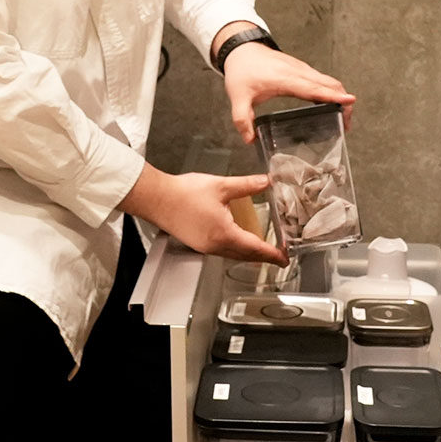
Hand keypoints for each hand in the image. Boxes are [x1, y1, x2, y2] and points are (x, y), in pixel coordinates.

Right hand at [119, 164, 285, 265]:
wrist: (156, 198)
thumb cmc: (183, 194)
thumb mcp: (221, 186)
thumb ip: (246, 185)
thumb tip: (265, 182)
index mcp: (224, 234)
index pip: (256, 248)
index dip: (273, 254)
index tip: (285, 259)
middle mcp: (215, 246)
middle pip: (246, 255)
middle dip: (264, 256)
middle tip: (278, 256)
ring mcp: (204, 247)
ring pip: (233, 255)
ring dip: (249, 253)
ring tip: (260, 247)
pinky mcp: (196, 243)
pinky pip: (221, 251)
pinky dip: (234, 249)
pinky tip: (235, 239)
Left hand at [218, 41, 354, 142]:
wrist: (241, 49)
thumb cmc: (241, 70)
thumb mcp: (237, 97)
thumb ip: (242, 119)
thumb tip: (250, 139)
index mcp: (285, 79)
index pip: (314, 88)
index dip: (332, 96)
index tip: (349, 101)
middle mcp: (298, 71)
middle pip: (330, 84)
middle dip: (343, 101)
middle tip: (347, 122)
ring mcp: (301, 68)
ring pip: (328, 80)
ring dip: (339, 95)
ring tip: (344, 116)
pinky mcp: (301, 68)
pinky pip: (322, 78)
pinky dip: (332, 90)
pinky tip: (330, 102)